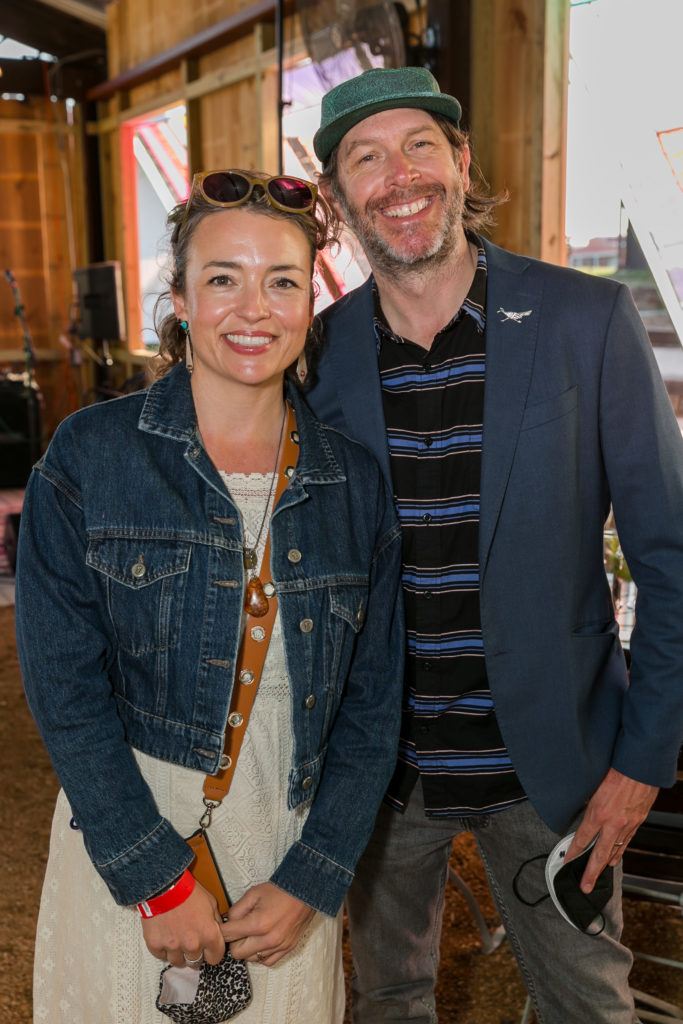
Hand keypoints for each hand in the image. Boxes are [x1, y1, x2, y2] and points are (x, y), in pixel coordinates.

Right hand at [141, 881, 225, 966]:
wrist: (165, 884)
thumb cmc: (188, 891)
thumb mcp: (211, 903)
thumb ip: (215, 922)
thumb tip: (217, 933)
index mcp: (209, 935)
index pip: (215, 958)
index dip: (212, 953)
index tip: (208, 949)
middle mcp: (192, 945)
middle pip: (196, 963)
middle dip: (195, 953)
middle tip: (190, 941)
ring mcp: (173, 947)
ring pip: (178, 962)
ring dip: (178, 953)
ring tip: (177, 937)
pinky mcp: (156, 945)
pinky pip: (161, 956)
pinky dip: (163, 948)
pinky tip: (165, 935)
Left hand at [221, 883, 315, 966]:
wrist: (304, 892)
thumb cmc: (279, 891)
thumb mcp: (253, 893)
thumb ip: (236, 910)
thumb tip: (227, 923)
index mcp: (258, 923)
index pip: (229, 935)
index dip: (222, 930)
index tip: (223, 927)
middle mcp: (268, 939)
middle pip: (237, 952)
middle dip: (234, 941)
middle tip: (238, 930)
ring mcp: (279, 946)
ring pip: (251, 959)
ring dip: (248, 948)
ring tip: (252, 934)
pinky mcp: (287, 949)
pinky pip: (267, 962)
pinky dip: (261, 954)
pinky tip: (261, 942)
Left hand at [565, 767, 657, 893]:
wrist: (639, 767)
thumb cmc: (616, 771)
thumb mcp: (594, 787)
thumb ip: (588, 804)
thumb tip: (582, 812)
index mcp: (598, 813)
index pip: (582, 839)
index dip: (573, 852)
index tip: (567, 861)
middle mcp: (613, 823)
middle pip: (598, 854)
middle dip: (590, 873)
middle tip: (585, 886)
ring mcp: (627, 825)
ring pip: (614, 850)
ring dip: (605, 863)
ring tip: (598, 873)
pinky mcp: (638, 822)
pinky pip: (627, 842)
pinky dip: (620, 851)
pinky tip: (615, 858)